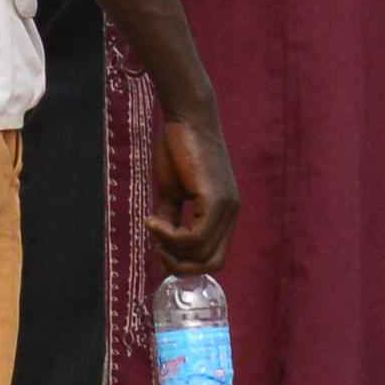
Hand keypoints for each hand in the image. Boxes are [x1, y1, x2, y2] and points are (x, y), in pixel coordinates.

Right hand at [143, 100, 239, 271]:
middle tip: (157, 247)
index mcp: (225, 213)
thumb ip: (171, 218)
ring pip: (201, 253)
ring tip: (154, 226)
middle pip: (211, 263)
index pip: (214, 258)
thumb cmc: (179, 149)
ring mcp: (226, 207)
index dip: (187, 264)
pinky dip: (170, 236)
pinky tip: (154, 220)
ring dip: (170, 248)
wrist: (186, 118)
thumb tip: (163, 245)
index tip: (161, 249)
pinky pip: (195, 237)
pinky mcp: (216, 199)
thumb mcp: (173, 192)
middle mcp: (231, 213)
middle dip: (180, 265)